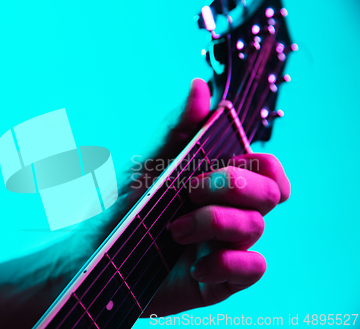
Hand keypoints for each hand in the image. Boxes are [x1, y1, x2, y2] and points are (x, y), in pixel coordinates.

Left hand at [129, 78, 290, 315]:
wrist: (95, 254)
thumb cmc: (122, 205)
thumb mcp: (147, 163)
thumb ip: (177, 128)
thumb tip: (199, 85)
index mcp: (218, 183)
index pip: (266, 168)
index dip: (261, 165)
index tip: (221, 165)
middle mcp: (228, 212)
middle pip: (269, 193)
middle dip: (232, 185)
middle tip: (189, 190)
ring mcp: (226, 246)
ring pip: (255, 227)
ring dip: (213, 222)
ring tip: (172, 229)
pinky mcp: (220, 280)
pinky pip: (254, 268)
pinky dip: (227, 263)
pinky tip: (195, 266)